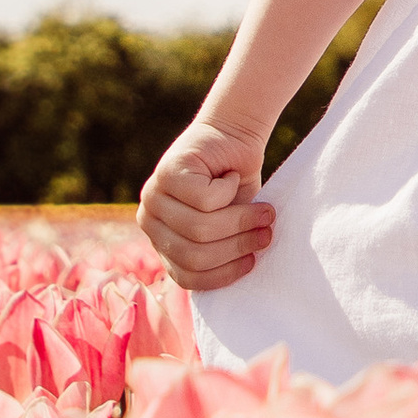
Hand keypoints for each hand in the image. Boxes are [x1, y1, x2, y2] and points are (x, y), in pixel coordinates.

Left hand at [139, 120, 274, 291]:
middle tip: (266, 232)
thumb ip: (224, 251)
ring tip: (264, 211)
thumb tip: (241, 280)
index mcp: (162, 243)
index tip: (253, 262)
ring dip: (241, 220)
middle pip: (195, 254)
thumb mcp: (230, 226)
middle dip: (238, 245)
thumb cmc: (236, 186)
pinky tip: (231, 178)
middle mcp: (150, 222)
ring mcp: (154, 197)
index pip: (186, 277)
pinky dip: (230, 190)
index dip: (224, 274)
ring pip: (200, 228)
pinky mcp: (167, 173)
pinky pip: (205, 199)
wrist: (233, 136)